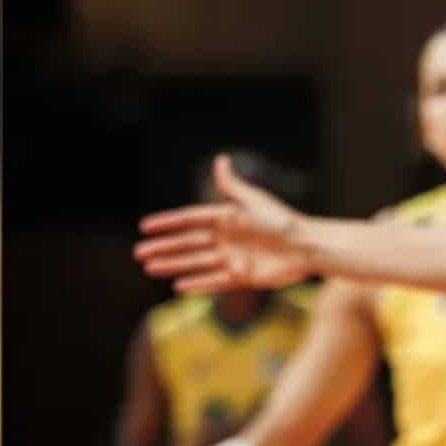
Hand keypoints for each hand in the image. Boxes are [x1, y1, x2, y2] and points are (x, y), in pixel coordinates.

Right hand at [133, 154, 312, 293]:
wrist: (306, 247)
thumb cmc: (282, 220)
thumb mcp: (254, 201)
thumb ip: (232, 186)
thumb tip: (220, 160)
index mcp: (226, 218)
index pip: (190, 220)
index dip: (167, 223)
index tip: (145, 226)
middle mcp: (226, 239)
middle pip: (187, 244)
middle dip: (163, 248)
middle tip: (139, 252)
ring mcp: (232, 259)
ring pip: (195, 263)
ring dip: (173, 265)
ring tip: (150, 268)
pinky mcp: (242, 277)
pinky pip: (214, 281)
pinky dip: (197, 284)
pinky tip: (177, 286)